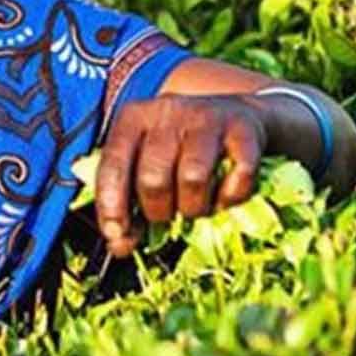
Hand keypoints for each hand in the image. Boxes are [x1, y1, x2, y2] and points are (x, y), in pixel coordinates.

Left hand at [94, 94, 264, 257]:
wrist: (236, 113)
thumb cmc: (182, 146)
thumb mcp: (148, 160)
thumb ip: (128, 200)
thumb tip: (120, 244)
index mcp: (134, 118)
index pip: (112, 165)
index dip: (111, 206)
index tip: (117, 234)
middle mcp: (167, 112)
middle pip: (153, 178)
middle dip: (158, 211)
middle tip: (168, 214)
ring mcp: (207, 118)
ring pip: (193, 178)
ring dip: (194, 207)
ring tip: (196, 206)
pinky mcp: (244, 128)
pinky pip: (237, 176)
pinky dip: (230, 197)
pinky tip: (224, 195)